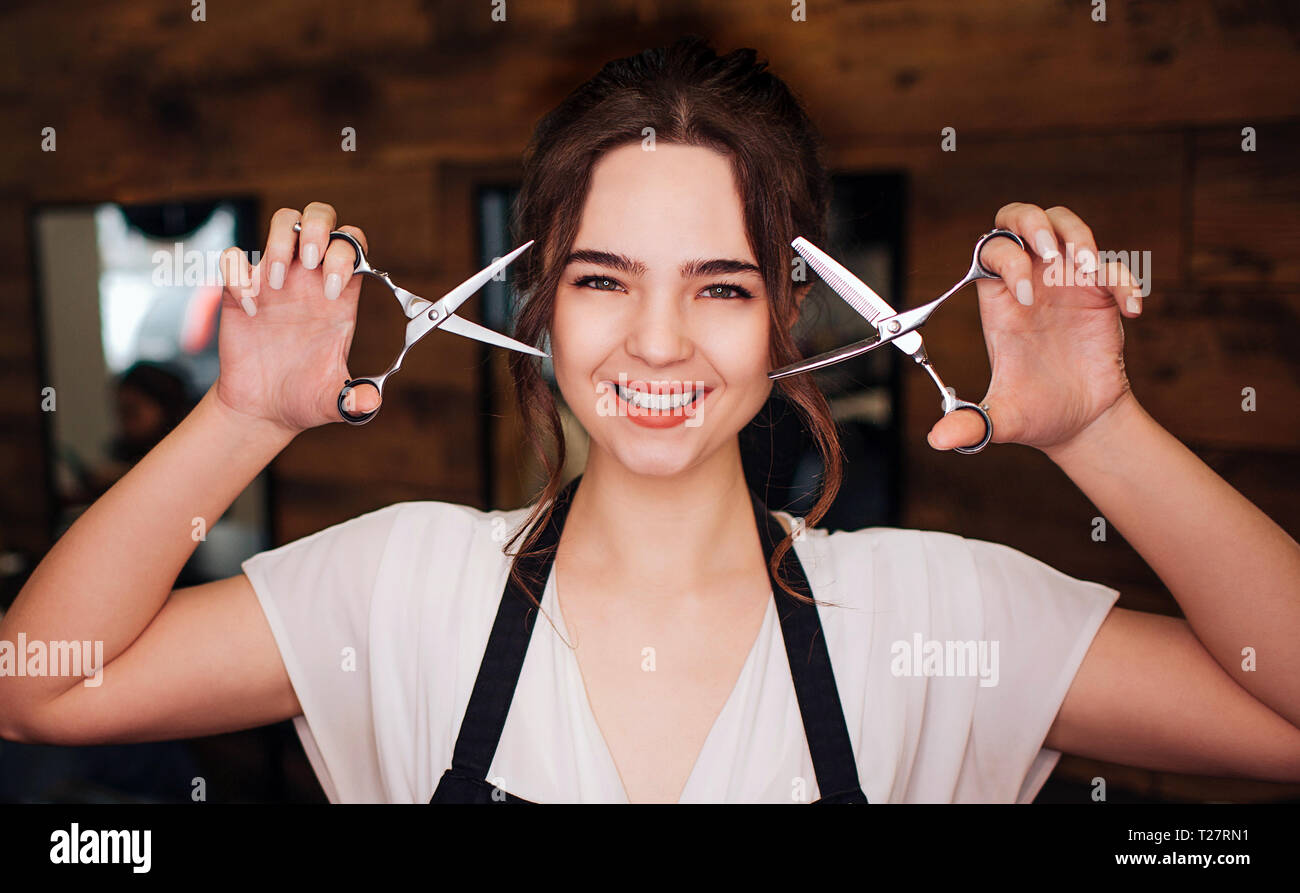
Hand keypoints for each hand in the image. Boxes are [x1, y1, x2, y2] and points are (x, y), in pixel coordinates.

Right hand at [214, 202, 380, 432]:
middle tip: (310, 263)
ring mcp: (275, 281)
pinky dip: (237, 273)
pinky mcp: (240, 292)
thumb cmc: (304, 397)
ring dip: (280, 241)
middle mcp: (309, 280)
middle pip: (322, 218)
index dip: (347, 256)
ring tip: (276, 283)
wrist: (264, 409)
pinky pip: (234, 257)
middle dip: (319, 229)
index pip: (354, 246)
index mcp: (339, 296)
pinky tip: (249, 306)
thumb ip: (355, 400)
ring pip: (284, 223)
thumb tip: (368, 402)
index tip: (332, 292)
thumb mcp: (336, 401)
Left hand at [927, 203, 1144, 452]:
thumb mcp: (1002, 419)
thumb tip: (938, 441)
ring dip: (1078, 235)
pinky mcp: (1101, 296)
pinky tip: (1130, 311)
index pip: (990, 254)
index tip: (1026, 299)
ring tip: (1085, 270)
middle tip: (1051, 253)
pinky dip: (1124, 281)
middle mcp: (1031, 284)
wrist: (1079, 423)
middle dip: (1033, 222)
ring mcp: (1066, 285)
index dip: (1006, 261)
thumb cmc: (1036, 413)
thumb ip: (971, 425)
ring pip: (1065, 226)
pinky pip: (1113, 268)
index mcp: (1000, 303)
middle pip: (1019, 219)